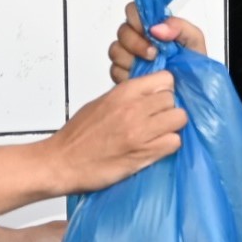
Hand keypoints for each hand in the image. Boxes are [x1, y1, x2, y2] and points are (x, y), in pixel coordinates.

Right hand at [43, 72, 183, 191]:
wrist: (61, 162)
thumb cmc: (77, 136)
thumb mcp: (101, 103)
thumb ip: (127, 96)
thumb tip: (149, 95)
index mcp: (123, 92)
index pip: (165, 79)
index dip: (165, 90)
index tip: (159, 99)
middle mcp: (134, 108)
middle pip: (174, 99)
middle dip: (168, 109)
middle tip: (157, 120)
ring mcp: (141, 131)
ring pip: (179, 119)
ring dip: (171, 127)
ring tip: (158, 134)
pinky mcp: (144, 154)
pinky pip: (174, 142)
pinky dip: (168, 146)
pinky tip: (155, 148)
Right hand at [109, 4, 209, 83]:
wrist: (190, 91)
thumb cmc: (192, 65)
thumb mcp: (193, 41)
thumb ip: (179, 26)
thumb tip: (156, 28)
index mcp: (152, 26)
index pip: (133, 11)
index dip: (136, 19)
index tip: (149, 31)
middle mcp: (138, 38)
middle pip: (122, 31)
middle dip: (136, 43)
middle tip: (154, 54)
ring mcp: (128, 56)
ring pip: (116, 50)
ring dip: (131, 59)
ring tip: (150, 67)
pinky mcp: (122, 74)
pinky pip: (115, 70)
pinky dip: (127, 74)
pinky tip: (142, 78)